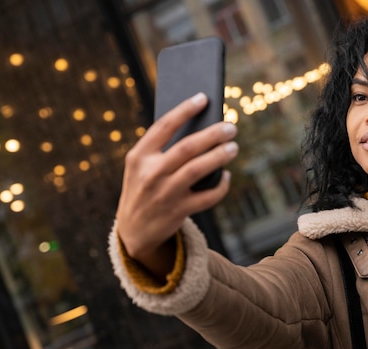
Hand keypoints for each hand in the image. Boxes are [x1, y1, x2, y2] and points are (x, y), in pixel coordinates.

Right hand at [116, 93, 237, 275]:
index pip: (164, 126)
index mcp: (139, 156)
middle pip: (188, 147)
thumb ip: (162, 149)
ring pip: (199, 169)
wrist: (133, 230)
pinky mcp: (179, 211)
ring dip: (220, 156)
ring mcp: (165, 193)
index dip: (185, 109)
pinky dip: (221, 185)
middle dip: (212, 134)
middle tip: (231, 127)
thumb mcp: (141, 166)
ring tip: (233, 146)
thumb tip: (202, 127)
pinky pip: (207, 196)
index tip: (203, 97)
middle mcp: (151, 173)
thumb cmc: (144, 187)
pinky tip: (226, 175)